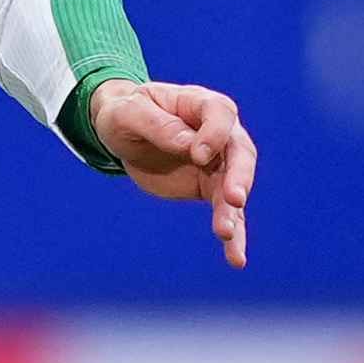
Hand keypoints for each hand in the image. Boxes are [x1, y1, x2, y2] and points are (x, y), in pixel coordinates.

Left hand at [89, 78, 256, 268]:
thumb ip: (158, 125)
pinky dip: (233, 234)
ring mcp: (219, 163)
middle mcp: (219, 133)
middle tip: (233, 199)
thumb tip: (188, 144)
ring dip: (233, 211)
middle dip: (238, 177)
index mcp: (201, 104)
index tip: (198, 154)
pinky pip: (227, 212)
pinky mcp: (210, 188)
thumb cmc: (125, 113)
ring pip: (235, 187)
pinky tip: (236, 258)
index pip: (220, 114)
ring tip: (226, 234)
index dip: (214, 135)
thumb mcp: (128, 113)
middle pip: (239, 153)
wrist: (124, 132)